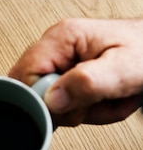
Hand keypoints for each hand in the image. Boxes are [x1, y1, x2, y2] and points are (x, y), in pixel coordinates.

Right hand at [9, 18, 142, 125]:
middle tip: (96, 101)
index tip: (73, 106)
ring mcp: (62, 61)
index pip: (25, 76)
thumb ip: (87, 83)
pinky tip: (103, 101)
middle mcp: (56, 47)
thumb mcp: (125, 69)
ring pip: (50, 102)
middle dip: (68, 109)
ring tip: (108, 99)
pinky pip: (64, 104)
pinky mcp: (70, 75)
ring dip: (83, 112)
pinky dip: (86, 111)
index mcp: (62, 37)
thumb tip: (51, 99)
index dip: (45, 99)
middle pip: (34, 91)